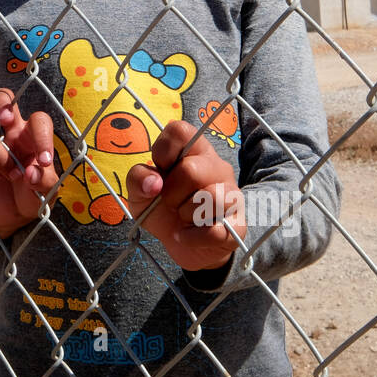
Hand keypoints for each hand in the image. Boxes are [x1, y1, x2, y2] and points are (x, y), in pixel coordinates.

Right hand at [0, 89, 59, 241]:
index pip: (39, 120)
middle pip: (2, 98)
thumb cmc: (33, 196)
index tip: (44, 161)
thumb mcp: (46, 193)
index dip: (42, 136)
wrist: (12, 215)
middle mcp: (11, 133)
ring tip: (10, 176)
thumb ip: (44, 182)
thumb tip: (31, 173)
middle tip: (6, 120)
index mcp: (33, 136)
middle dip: (1, 104)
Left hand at [125, 121, 246, 272]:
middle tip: (170, 202)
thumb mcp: (140, 193)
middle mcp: (216, 166)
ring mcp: (231, 194)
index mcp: (193, 151)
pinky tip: (189, 235)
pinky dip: (192, 237)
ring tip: (184, 217)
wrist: (181, 246)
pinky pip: (214, 231)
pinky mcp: (238, 224)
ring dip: (185, 214)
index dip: (164, 151)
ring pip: (209, 197)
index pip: (181, 131)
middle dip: (170, 193)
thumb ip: (138, 179)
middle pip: (190, 170)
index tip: (160, 169)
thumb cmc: (162, 210)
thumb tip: (154, 183)